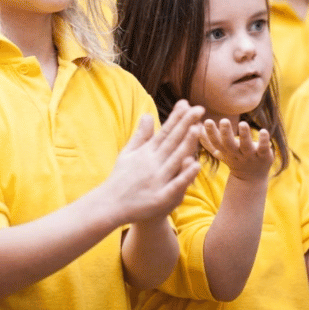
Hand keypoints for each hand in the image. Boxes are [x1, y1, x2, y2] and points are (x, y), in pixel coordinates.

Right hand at [102, 100, 203, 224]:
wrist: (109, 206)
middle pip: (172, 141)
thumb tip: (148, 114)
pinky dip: (185, 175)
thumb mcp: (128, 153)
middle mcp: (151, 163)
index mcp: (145, 152)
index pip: (164, 132)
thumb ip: (141, 135)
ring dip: (186, 144)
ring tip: (197, 128)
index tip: (187, 103)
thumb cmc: (121, 178)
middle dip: (186, 124)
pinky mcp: (160, 198)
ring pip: (175, 159)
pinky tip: (195, 165)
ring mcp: (156, 180)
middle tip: (199, 109)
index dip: (176, 117)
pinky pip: (175, 185)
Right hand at [199, 118, 272, 181]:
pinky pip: (264, 148)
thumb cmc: (233, 159)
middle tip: (224, 120)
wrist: (251, 179)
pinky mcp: (264, 156)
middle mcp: (237, 154)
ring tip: (243, 123)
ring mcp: (250, 156)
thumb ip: (208, 141)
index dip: (211, 133)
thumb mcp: (220, 152)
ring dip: (245, 135)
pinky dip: (264, 141)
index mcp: (225, 152)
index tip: (207, 121)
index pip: (216, 143)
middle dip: (226, 133)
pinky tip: (264, 131)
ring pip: (246, 146)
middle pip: (229, 145)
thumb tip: (194, 128)